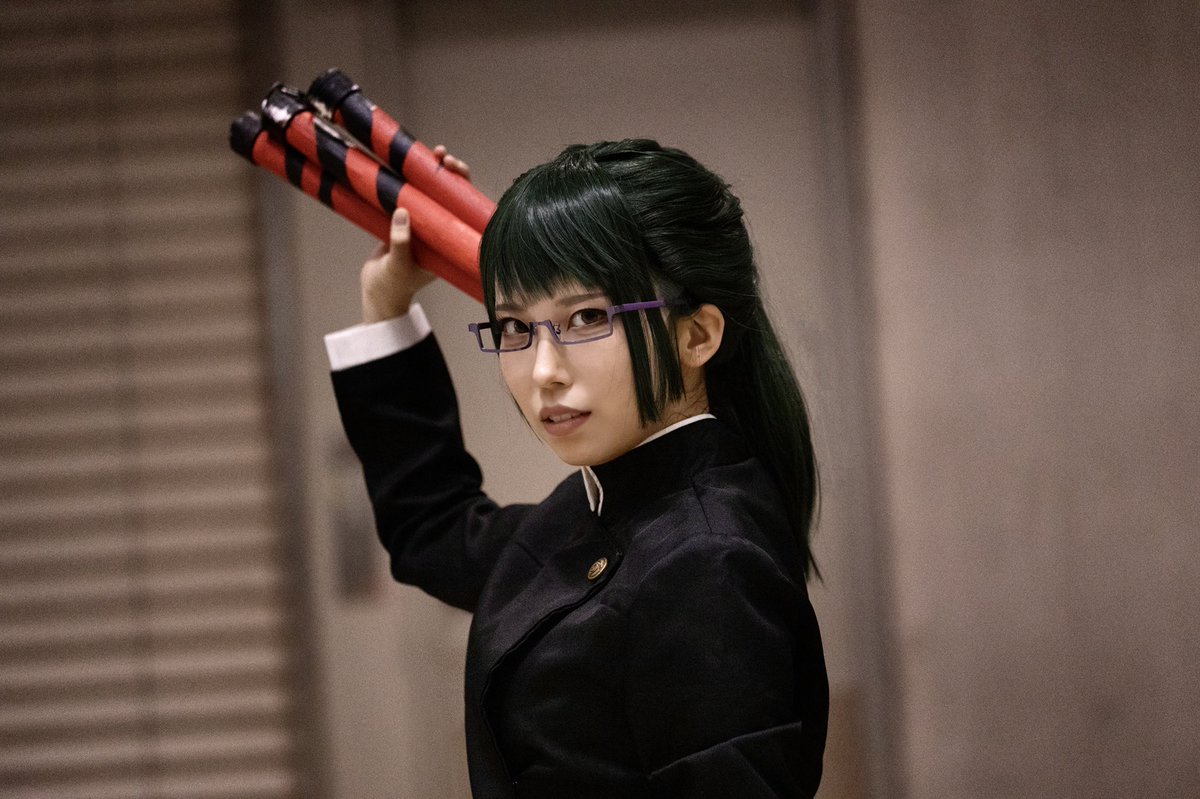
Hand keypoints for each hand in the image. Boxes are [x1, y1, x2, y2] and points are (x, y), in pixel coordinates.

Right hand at [359, 146, 472, 322]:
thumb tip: (403, 212)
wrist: (376, 293)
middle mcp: (440, 229)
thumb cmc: (393, 285)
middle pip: (450, 195)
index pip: (465, 209)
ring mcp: (422, 224)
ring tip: (430, 152)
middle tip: (442, 156)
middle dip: (449, 173)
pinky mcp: (403, 220)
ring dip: (428, 172)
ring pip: (429, 191)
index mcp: (449, 241)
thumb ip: (401, 241)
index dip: (464, 187)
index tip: (456, 171)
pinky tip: (404, 165)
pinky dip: (406, 180)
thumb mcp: (399, 265)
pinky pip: (407, 195)